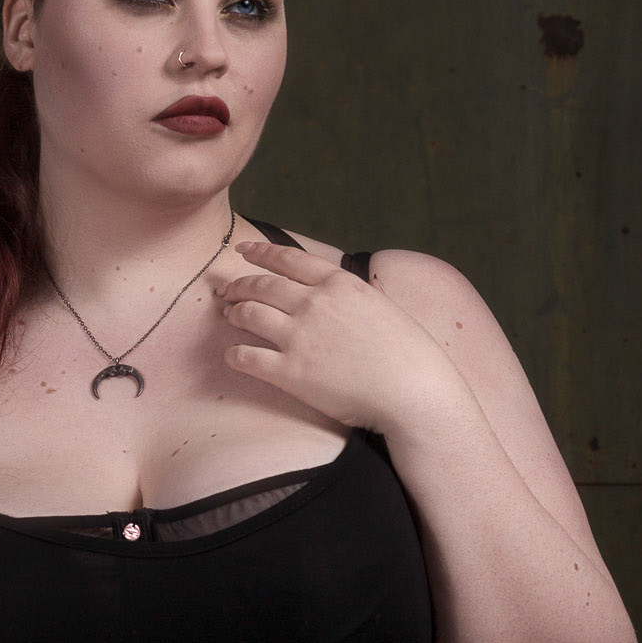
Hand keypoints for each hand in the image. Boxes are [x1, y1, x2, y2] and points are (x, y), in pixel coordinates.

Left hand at [218, 238, 457, 433]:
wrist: (414, 392)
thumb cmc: (407, 356)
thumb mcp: (380, 307)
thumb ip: (349, 299)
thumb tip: (333, 299)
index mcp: (338, 284)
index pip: (288, 259)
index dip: (260, 253)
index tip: (243, 250)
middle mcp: (314, 304)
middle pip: (262, 285)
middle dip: (239, 285)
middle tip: (228, 291)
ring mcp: (300, 337)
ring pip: (249, 314)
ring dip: (234, 313)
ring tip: (229, 317)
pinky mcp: (291, 372)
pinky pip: (247, 357)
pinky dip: (234, 354)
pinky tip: (233, 356)